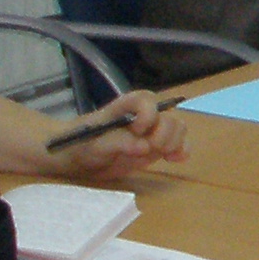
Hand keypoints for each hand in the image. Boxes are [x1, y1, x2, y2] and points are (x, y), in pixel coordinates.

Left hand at [35, 90, 190, 182]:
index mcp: (126, 107)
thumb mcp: (93, 143)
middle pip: (168, 116)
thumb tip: (144, 146)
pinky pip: (178, 144)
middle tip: (154, 149)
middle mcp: (143, 116)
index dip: (149, 113)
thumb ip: (118, 142)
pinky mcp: (156, 147)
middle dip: (166, 133)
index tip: (139, 130)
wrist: (77, 158)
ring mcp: (152, 132)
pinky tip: (176, 159)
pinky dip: (182, 150)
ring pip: (177, 128)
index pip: (147, 100)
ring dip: (176, 142)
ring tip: (166, 156)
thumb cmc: (81, 144)